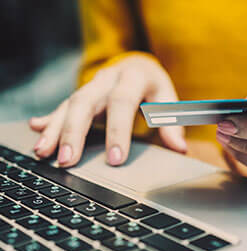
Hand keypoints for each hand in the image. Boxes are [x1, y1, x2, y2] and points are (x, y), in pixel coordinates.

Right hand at [29, 54, 186, 166]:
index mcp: (133, 77)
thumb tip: (180, 148)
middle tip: (67, 160)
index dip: (118, 132)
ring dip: (55, 129)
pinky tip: (37, 130)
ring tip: (43, 153)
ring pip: (69, 105)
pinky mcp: (82, 94)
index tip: (115, 159)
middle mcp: (108, 79)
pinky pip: (62, 106)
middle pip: (86, 102)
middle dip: (74, 132)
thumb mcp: (168, 100)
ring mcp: (91, 86)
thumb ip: (172, 123)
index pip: (122, 103)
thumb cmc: (154, 87)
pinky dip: (49, 120)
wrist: (138, 65)